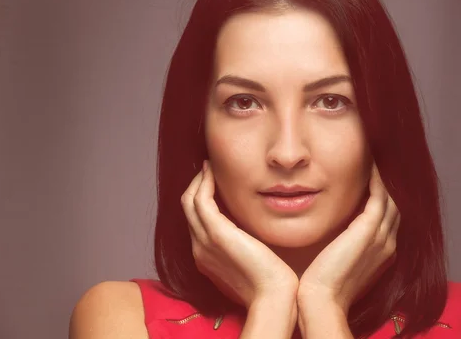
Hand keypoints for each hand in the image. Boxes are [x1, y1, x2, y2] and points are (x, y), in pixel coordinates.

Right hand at [181, 160, 298, 309]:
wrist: (272, 295)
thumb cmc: (269, 282)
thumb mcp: (250, 260)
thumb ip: (243, 245)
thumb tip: (250, 231)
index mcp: (206, 257)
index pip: (195, 221)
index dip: (200, 199)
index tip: (212, 182)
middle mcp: (199, 249)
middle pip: (188, 209)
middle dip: (196, 186)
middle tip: (208, 168)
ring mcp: (204, 242)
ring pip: (190, 202)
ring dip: (198, 181)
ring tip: (209, 166)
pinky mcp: (216, 234)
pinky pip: (201, 201)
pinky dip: (204, 183)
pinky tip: (214, 172)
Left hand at [297, 163, 399, 314]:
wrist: (322, 300)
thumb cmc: (324, 285)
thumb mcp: (340, 262)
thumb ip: (344, 246)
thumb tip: (336, 233)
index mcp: (384, 253)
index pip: (389, 218)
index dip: (385, 198)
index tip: (374, 181)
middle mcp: (388, 243)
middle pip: (395, 205)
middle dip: (389, 185)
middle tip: (379, 162)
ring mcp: (382, 237)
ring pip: (391, 198)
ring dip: (384, 178)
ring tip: (375, 158)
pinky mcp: (369, 229)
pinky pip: (379, 196)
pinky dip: (376, 179)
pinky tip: (369, 166)